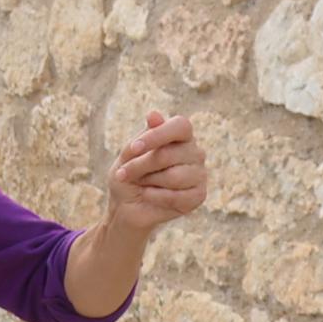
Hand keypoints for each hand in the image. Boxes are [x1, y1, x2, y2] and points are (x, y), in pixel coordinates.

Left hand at [106, 111, 205, 232]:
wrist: (125, 207)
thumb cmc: (128, 176)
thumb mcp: (127, 156)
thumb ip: (142, 137)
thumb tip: (153, 114)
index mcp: (180, 136)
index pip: (180, 126)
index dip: (156, 136)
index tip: (133, 148)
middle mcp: (194, 152)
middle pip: (169, 154)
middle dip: (139, 166)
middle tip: (123, 174)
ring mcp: (199, 174)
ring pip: (174, 176)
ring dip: (148, 182)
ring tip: (141, 185)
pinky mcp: (198, 195)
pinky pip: (177, 196)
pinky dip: (155, 197)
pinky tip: (148, 196)